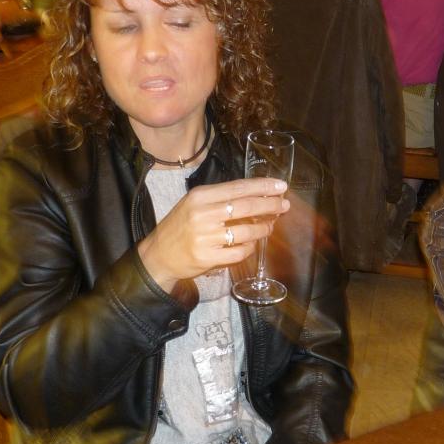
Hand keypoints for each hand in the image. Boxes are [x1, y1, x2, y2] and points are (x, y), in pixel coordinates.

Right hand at [137, 177, 288, 292]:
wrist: (158, 255)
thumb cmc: (181, 227)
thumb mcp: (195, 204)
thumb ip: (221, 199)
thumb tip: (257, 194)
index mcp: (200, 196)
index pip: (239, 188)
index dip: (263, 186)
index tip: (281, 186)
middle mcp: (203, 214)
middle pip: (247, 206)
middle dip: (270, 205)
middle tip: (284, 206)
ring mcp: (206, 237)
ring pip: (248, 231)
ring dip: (263, 228)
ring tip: (268, 227)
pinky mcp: (209, 257)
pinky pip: (240, 252)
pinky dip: (250, 248)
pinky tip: (251, 245)